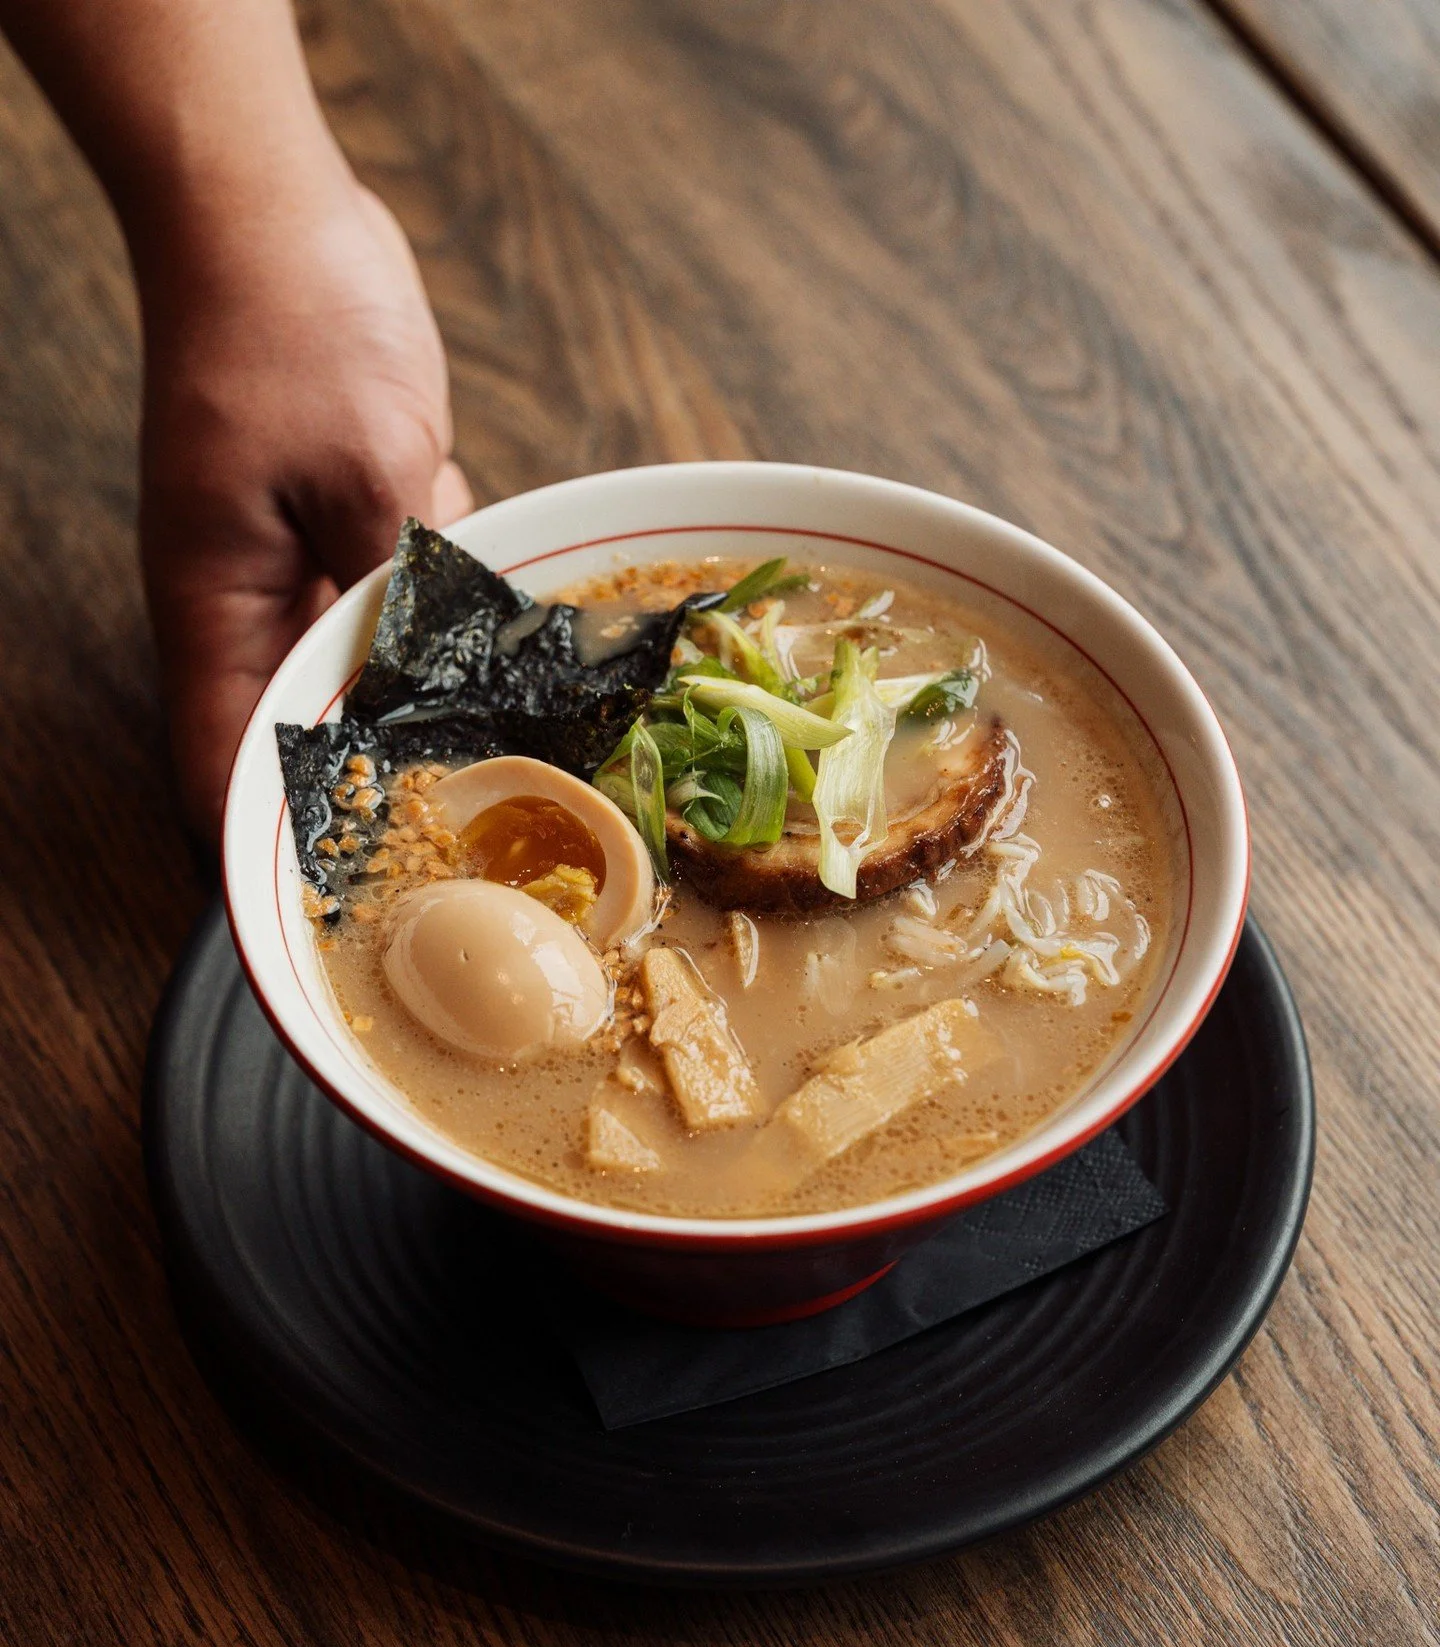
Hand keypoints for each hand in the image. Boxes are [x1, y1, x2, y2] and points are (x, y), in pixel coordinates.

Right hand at [138, 177, 472, 838]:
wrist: (271, 204)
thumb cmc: (290, 322)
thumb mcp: (370, 473)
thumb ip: (400, 595)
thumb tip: (430, 691)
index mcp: (219, 607)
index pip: (222, 766)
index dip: (263, 850)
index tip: (319, 918)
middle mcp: (247, 600)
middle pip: (300, 730)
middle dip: (375, 780)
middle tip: (458, 841)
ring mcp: (291, 559)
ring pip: (364, 662)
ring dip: (427, 679)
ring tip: (505, 729)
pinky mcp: (337, 518)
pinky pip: (398, 589)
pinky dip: (443, 592)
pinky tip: (487, 572)